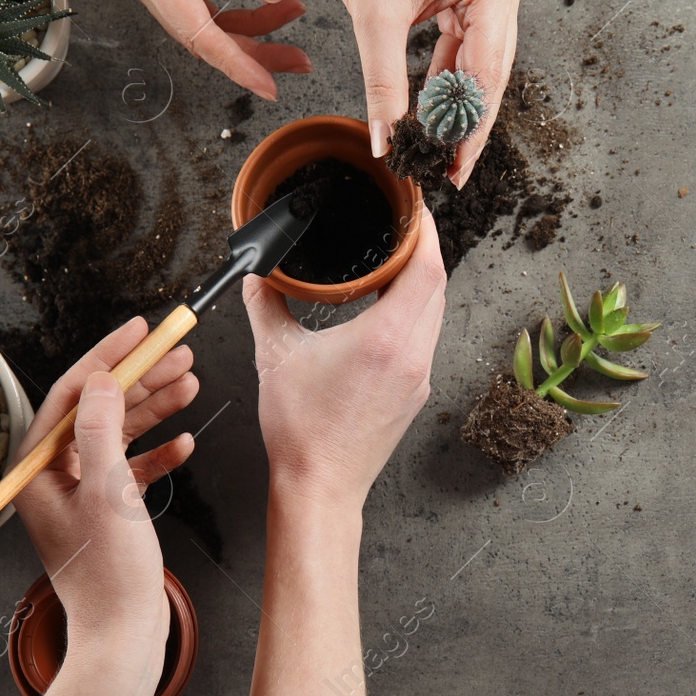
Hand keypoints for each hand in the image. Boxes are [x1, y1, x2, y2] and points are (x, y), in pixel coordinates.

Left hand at [12, 317, 198, 651]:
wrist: (122, 633)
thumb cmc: (108, 576)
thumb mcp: (106, 493)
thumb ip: (100, 430)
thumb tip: (100, 380)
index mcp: (39, 470)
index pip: (73, 394)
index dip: (109, 357)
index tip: (141, 331)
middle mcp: (57, 477)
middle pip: (100, 408)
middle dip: (141, 378)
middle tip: (177, 353)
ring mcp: (84, 492)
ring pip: (121, 432)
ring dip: (157, 408)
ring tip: (191, 384)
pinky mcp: (110, 509)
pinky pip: (135, 466)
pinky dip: (161, 452)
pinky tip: (184, 443)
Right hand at [242, 207, 446, 511]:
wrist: (321, 486)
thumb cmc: (301, 430)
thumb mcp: (275, 356)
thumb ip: (266, 306)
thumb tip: (256, 276)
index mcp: (386, 339)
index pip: (426, 268)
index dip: (426, 232)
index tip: (417, 209)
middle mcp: (413, 355)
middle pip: (438, 286)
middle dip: (427, 250)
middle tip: (407, 226)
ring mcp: (420, 376)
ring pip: (436, 313)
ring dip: (423, 283)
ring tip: (399, 261)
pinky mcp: (417, 392)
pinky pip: (427, 338)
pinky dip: (417, 313)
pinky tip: (392, 308)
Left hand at [321, 0, 524, 185]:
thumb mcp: (374, 18)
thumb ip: (384, 85)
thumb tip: (388, 140)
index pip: (484, 77)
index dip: (468, 130)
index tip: (454, 169)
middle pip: (489, 78)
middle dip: (465, 126)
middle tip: (449, 171)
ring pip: (479, 70)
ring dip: (456, 108)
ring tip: (438, 149)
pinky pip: (467, 52)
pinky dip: (448, 82)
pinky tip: (433, 113)